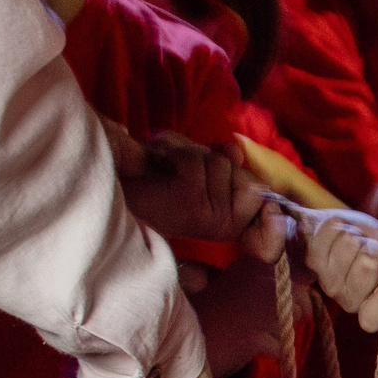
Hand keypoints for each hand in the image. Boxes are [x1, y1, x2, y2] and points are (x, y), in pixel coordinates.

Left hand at [113, 130, 266, 252]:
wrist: (115, 194)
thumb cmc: (155, 182)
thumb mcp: (199, 172)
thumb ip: (225, 164)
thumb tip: (235, 150)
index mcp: (232, 224)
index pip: (262, 192)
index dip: (246, 178)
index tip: (225, 177)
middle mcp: (226, 226)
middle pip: (238, 171)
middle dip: (210, 160)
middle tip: (183, 172)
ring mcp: (211, 216)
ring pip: (218, 164)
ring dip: (190, 156)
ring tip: (169, 169)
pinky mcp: (191, 202)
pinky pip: (197, 163)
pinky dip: (175, 154)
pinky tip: (161, 166)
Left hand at [294, 206, 377, 330]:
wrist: (341, 230)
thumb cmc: (372, 242)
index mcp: (374, 306)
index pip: (374, 319)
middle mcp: (350, 301)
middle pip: (368, 265)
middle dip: (374, 248)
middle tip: (370, 251)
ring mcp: (329, 282)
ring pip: (351, 244)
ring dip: (357, 235)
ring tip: (354, 241)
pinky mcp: (313, 259)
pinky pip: (334, 232)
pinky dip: (342, 224)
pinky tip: (339, 234)